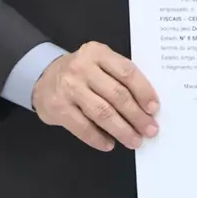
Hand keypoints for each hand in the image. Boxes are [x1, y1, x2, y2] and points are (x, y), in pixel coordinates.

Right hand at [32, 41, 159, 151]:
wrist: (42, 76)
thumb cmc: (81, 72)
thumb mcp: (99, 62)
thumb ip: (118, 76)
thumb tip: (146, 105)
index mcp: (98, 53)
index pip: (127, 72)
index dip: (143, 91)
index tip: (154, 109)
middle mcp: (83, 68)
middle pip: (117, 94)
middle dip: (137, 116)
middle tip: (150, 130)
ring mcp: (69, 88)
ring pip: (102, 112)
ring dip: (122, 130)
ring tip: (134, 140)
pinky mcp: (58, 108)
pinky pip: (83, 127)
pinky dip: (98, 138)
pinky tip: (109, 144)